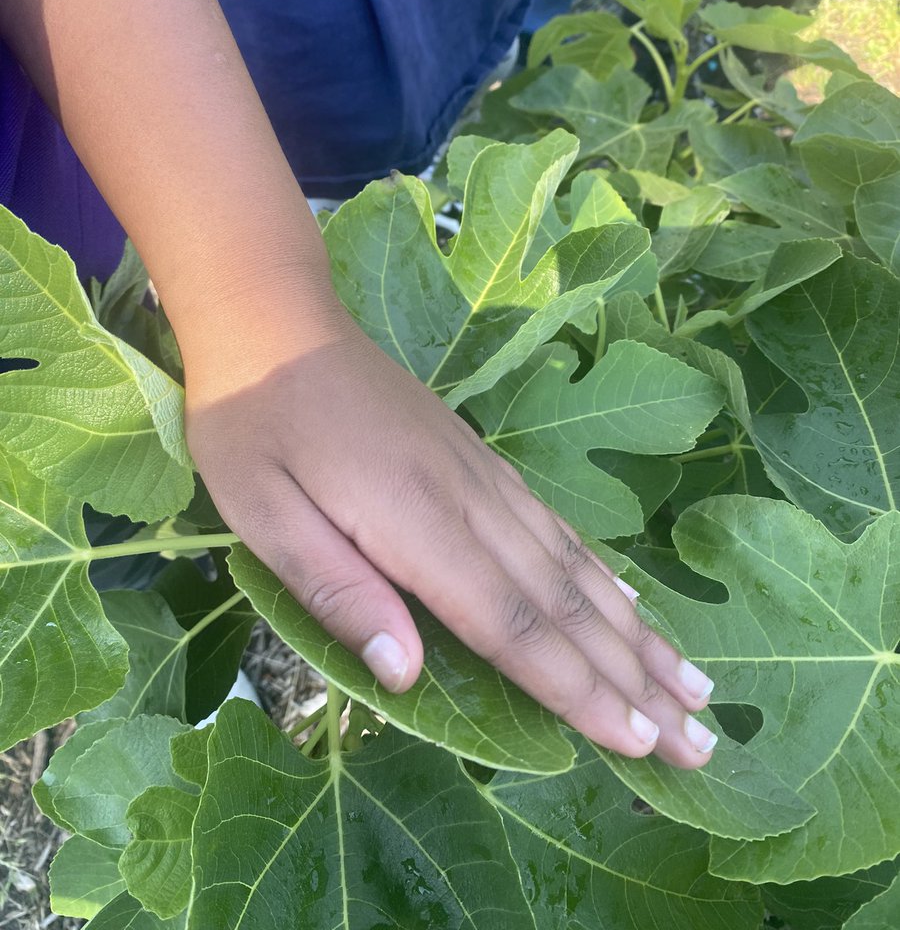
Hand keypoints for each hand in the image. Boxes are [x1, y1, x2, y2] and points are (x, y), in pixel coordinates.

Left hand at [186, 319, 716, 768]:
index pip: (512, 623)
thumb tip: (407, 676)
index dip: (576, 689)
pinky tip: (631, 601)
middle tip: (699, 740)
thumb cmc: (255, 424)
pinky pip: (556, 527)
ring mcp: (484, 476)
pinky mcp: (481, 460)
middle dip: (634, 679)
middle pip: (565, 603)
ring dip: (638, 631)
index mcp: (416, 521)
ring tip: (695, 684)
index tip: (638, 742)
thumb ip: (338, 592)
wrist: (281, 322)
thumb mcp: (263, 514)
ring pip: (575, 566)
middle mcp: (470, 500)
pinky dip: (603, 574)